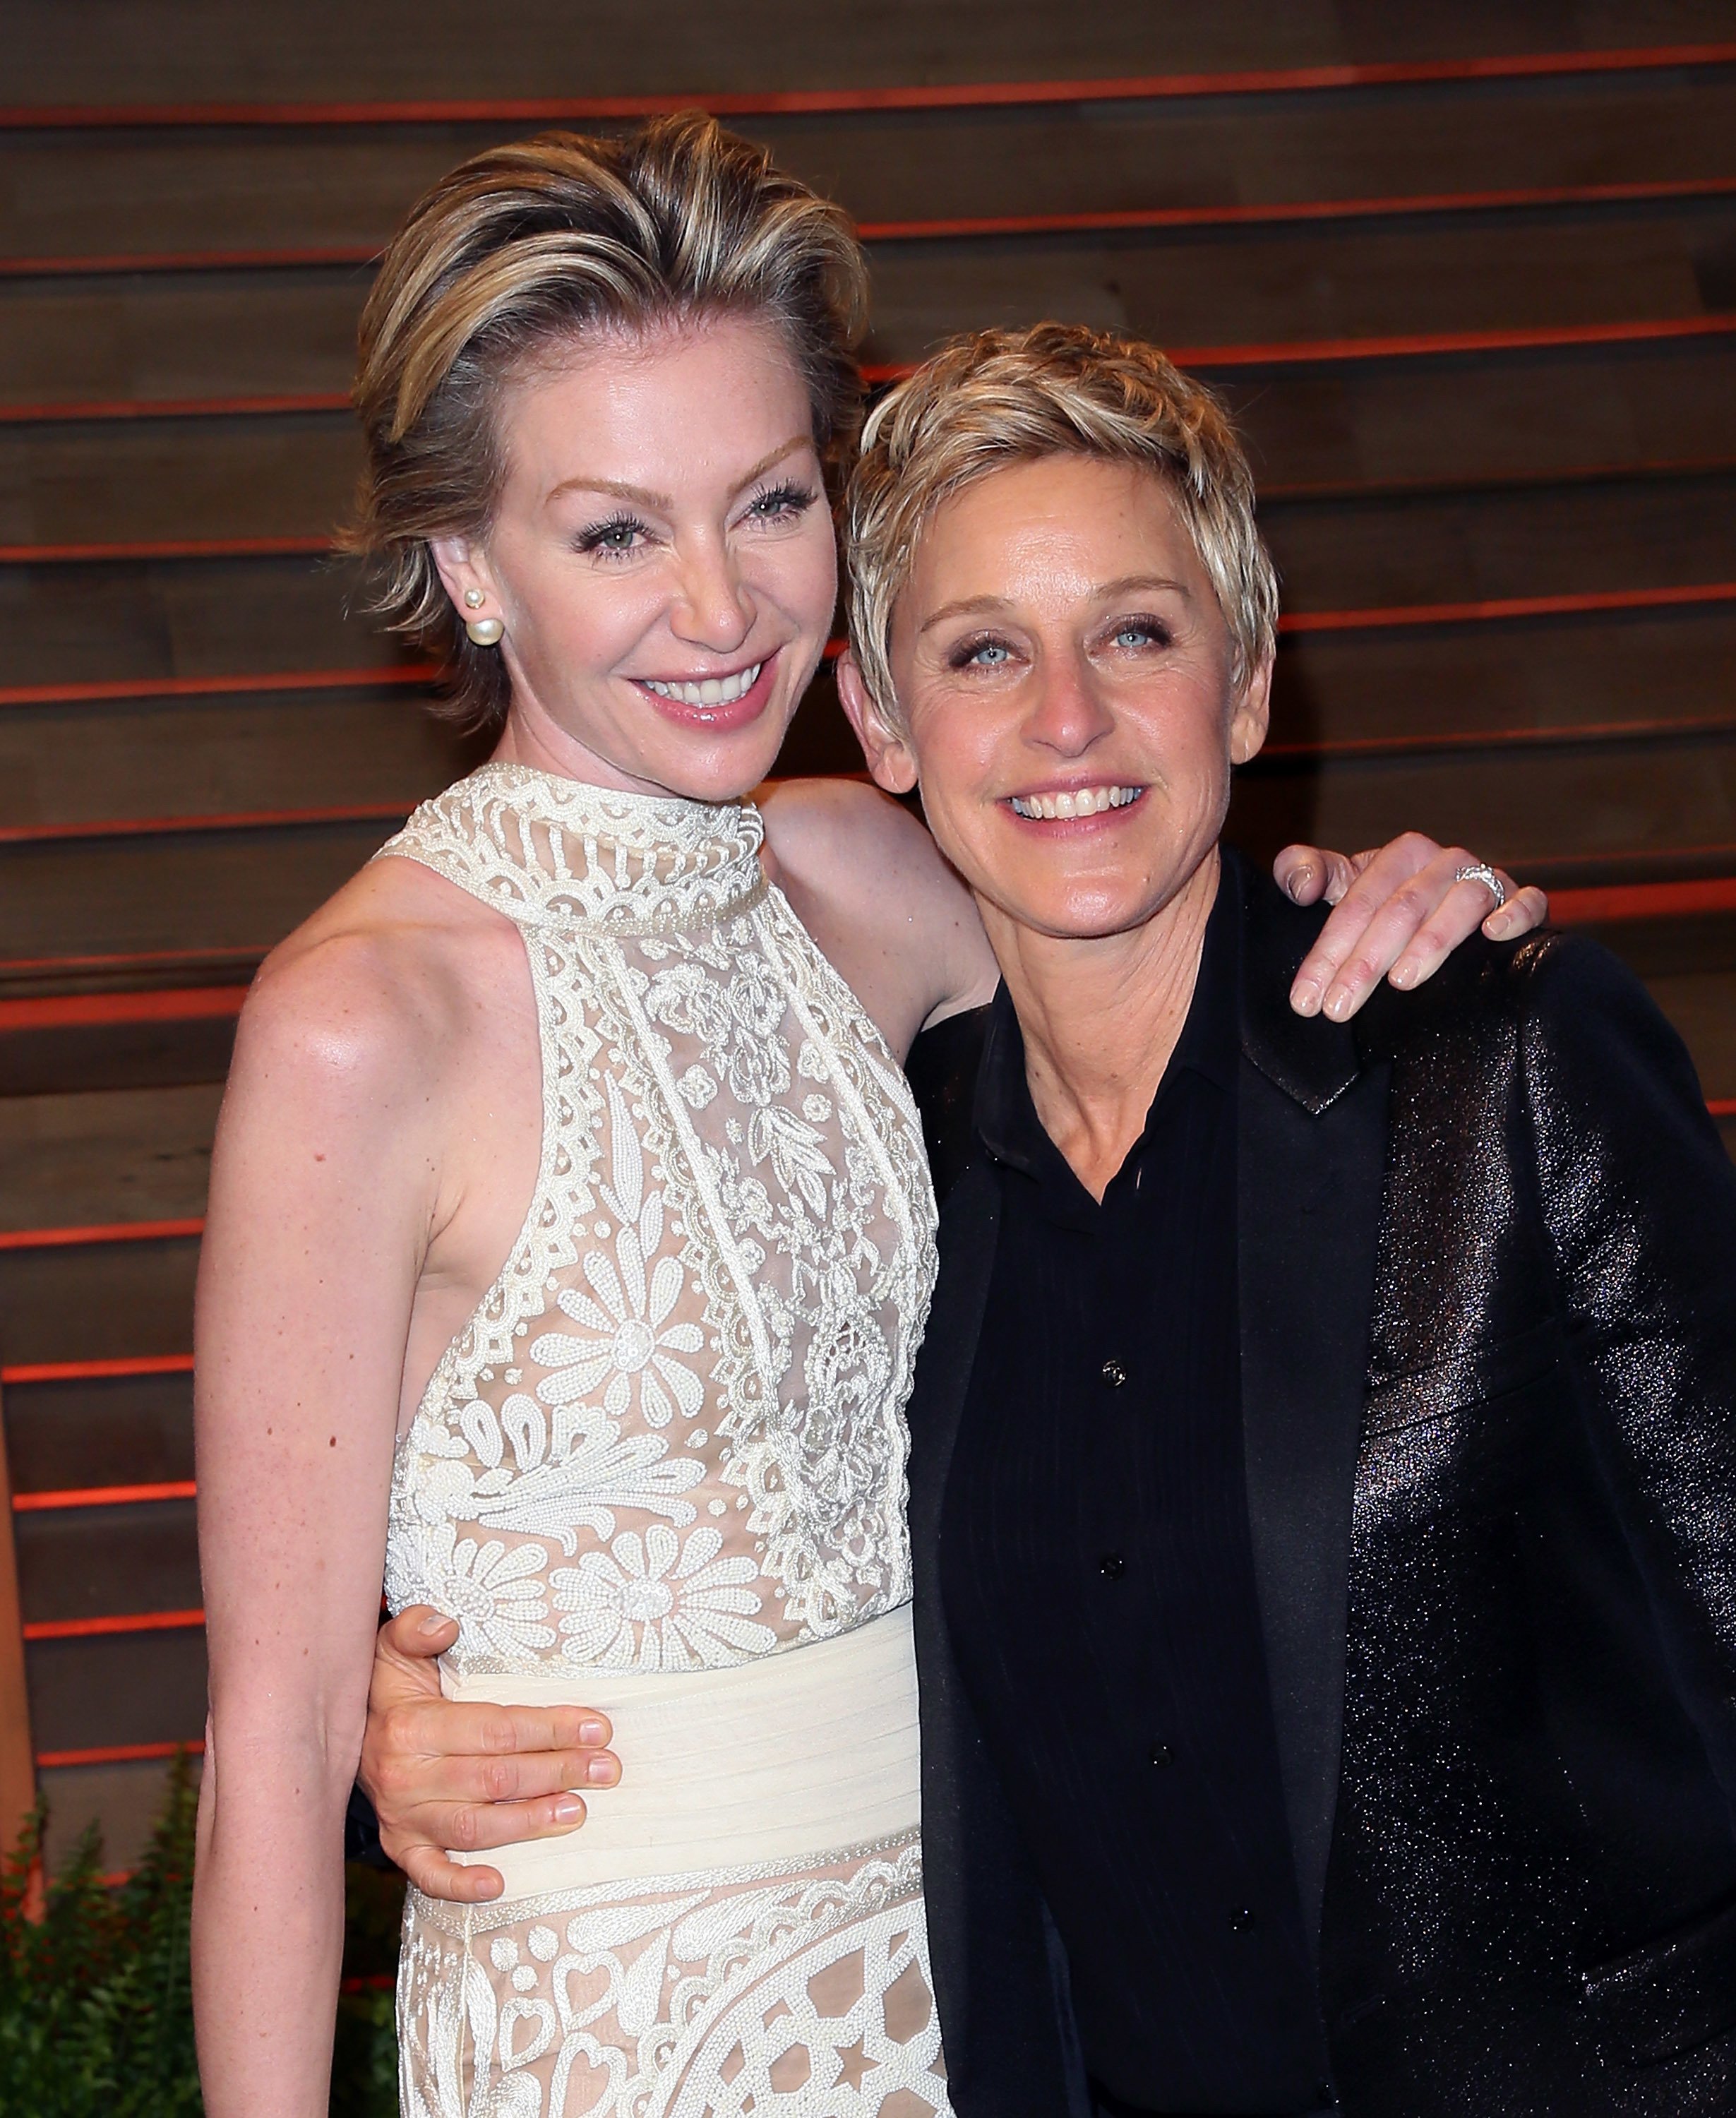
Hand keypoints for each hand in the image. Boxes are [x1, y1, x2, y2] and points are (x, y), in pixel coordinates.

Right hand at [358, 1606, 619, 1901]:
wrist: (340, 1737)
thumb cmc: (388, 1689)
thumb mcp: (393, 1647)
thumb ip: (416, 1628)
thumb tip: (445, 1624)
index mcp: (411, 1726)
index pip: (495, 1729)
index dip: (549, 1729)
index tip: (597, 1727)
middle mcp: (404, 1776)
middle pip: (494, 1778)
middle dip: (557, 1772)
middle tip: (606, 1770)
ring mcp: (402, 1817)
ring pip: (474, 1827)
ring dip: (529, 1822)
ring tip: (577, 1812)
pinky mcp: (400, 1847)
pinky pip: (429, 1874)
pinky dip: (461, 1885)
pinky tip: (500, 1884)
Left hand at [1274, 835, 1547, 1021]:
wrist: (1448, 903)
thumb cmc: (1385, 900)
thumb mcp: (1342, 884)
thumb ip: (1304, 871)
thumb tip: (1301, 888)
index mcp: (1400, 855)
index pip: (1357, 905)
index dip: (1327, 951)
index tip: (1306, 999)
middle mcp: (1444, 862)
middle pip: (1401, 909)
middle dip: (1365, 962)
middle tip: (1338, 1008)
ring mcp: (1486, 880)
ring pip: (1459, 905)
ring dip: (1431, 942)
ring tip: (1400, 981)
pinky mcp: (1521, 902)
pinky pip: (1527, 902)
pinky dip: (1514, 913)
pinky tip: (1493, 935)